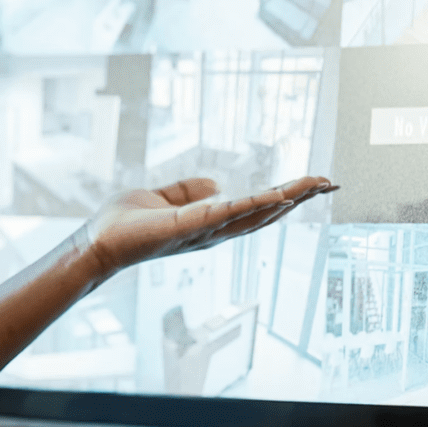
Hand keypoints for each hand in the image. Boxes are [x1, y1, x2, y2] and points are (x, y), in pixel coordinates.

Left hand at [82, 176, 335, 278]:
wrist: (96, 243)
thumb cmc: (122, 224)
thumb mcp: (160, 197)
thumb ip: (187, 190)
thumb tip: (216, 184)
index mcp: (209, 225)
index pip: (254, 210)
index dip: (284, 199)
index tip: (313, 186)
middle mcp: (213, 233)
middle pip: (265, 215)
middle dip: (299, 199)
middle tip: (331, 184)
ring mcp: (203, 232)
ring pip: (254, 214)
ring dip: (287, 199)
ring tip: (317, 185)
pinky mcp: (188, 226)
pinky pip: (227, 213)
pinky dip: (253, 204)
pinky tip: (278, 195)